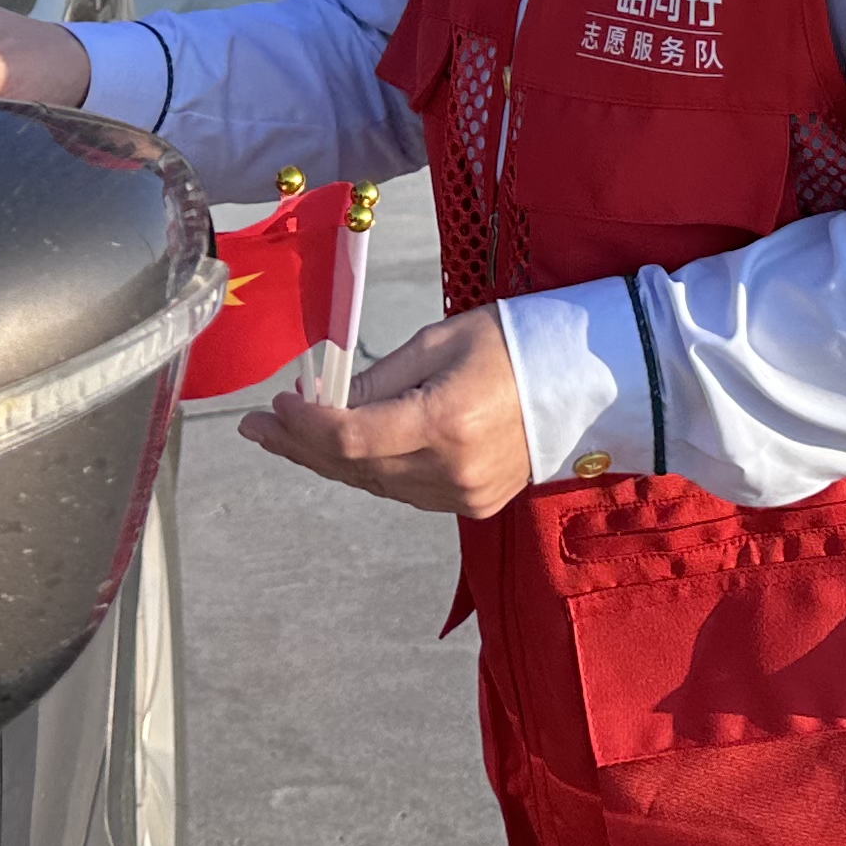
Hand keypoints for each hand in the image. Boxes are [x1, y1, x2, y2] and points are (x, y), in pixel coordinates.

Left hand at [239, 307, 528, 518]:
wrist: (585, 380)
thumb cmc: (513, 344)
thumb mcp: (439, 342)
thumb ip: (379, 378)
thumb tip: (327, 399)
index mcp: (446, 422)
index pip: (351, 438)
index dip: (305, 426)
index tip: (277, 404)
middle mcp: (452, 470)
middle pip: (355, 468)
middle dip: (302, 445)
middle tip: (261, 427)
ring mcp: (464, 494)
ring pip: (374, 485)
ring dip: (329, 460)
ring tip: (290, 436)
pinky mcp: (473, 503)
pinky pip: (403, 491)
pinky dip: (369, 470)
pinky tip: (342, 451)